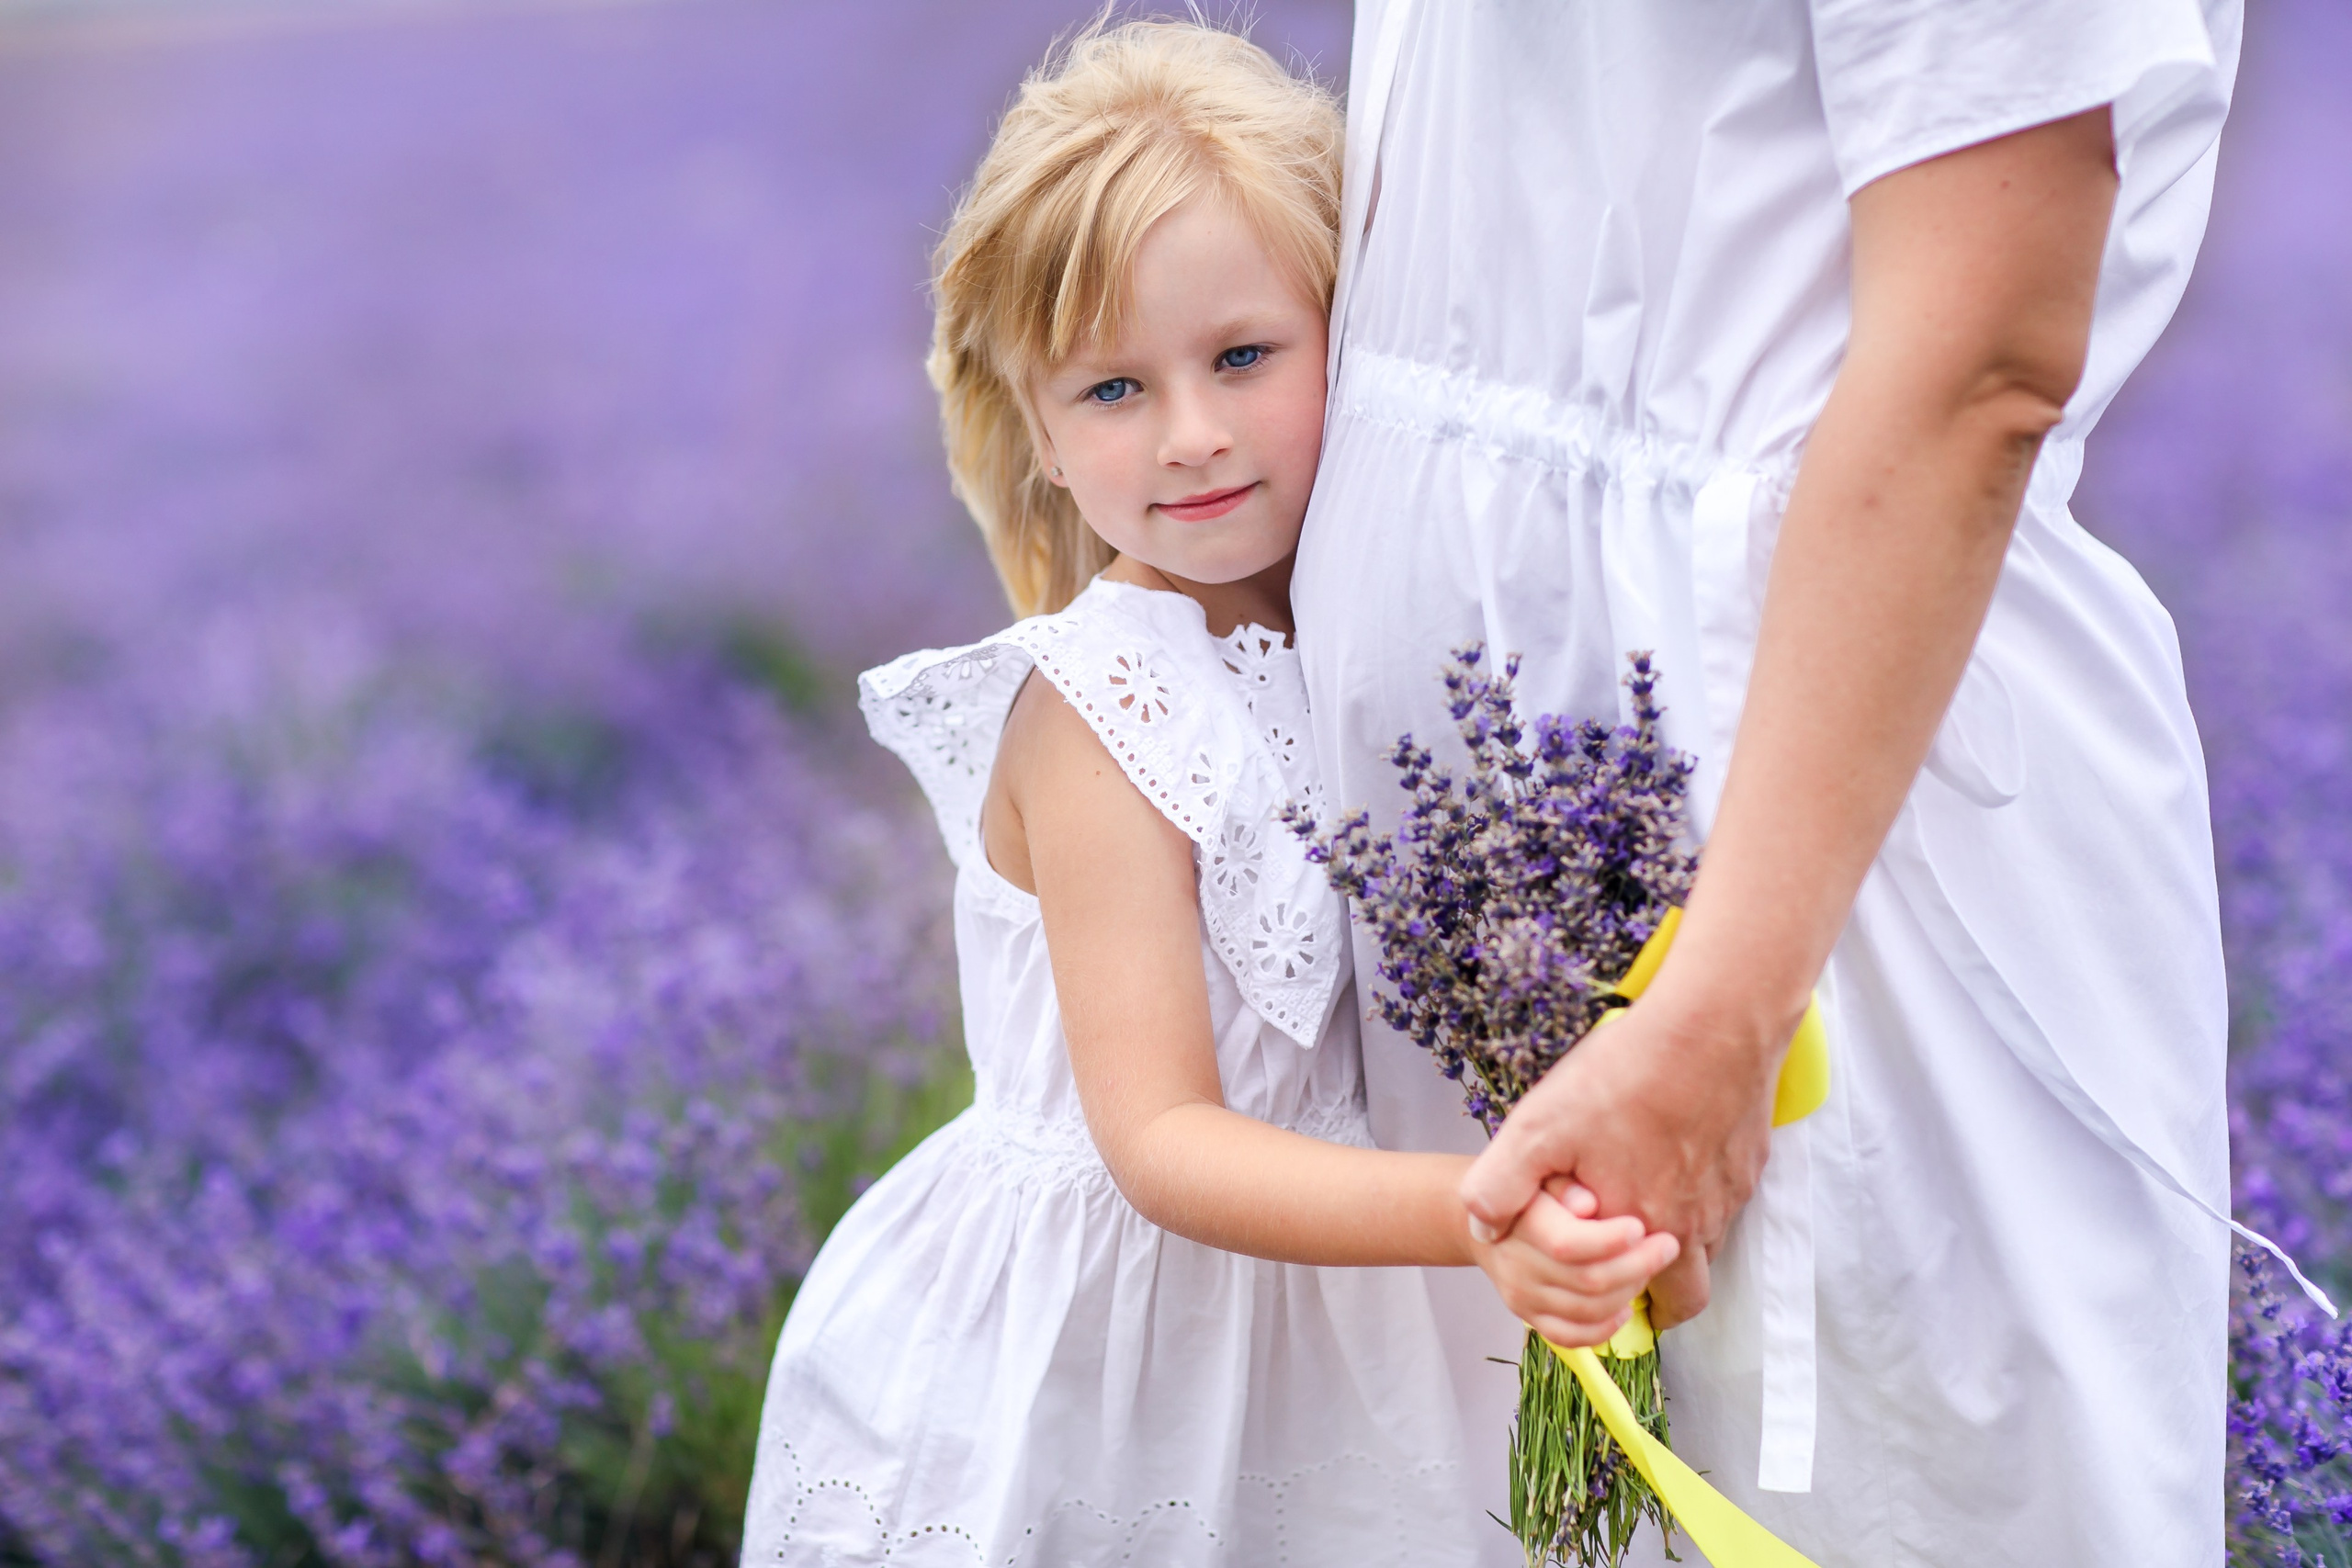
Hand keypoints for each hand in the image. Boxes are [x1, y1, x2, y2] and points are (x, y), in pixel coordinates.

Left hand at [1461, 992, 1777, 1328]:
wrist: (1712, 1026)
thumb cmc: (1625, 1078)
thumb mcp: (1537, 1129)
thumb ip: (1501, 1186)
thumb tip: (1485, 1227)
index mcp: (1640, 1230)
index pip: (1641, 1301)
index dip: (1614, 1297)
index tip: (1595, 1282)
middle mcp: (1694, 1224)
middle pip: (1685, 1290)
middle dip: (1655, 1287)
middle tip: (1625, 1261)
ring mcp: (1728, 1193)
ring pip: (1709, 1241)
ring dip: (1679, 1238)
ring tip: (1643, 1199)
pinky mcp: (1749, 1158)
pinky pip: (1727, 1196)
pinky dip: (1703, 1190)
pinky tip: (1677, 1149)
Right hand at [1466, 1182, 1680, 1346]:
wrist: (1489, 1219)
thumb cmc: (1530, 1187)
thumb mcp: (1545, 1169)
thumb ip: (1566, 1183)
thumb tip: (1588, 1205)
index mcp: (1522, 1222)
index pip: (1568, 1243)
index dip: (1610, 1240)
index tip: (1641, 1227)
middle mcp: (1517, 1264)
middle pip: (1587, 1281)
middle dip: (1637, 1265)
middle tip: (1667, 1246)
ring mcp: (1521, 1295)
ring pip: (1587, 1310)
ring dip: (1628, 1292)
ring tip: (1648, 1269)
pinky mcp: (1528, 1315)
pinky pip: (1570, 1335)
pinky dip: (1604, 1327)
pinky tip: (1625, 1307)